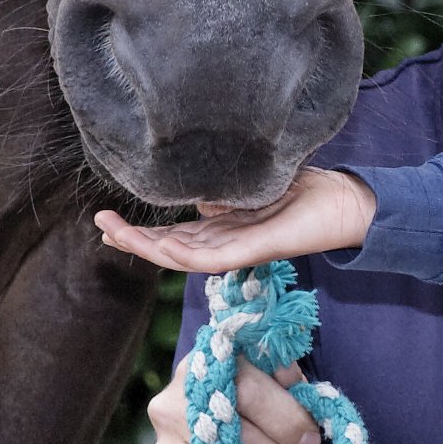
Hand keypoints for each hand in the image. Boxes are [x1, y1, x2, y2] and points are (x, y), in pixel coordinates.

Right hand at [93, 169, 378, 274]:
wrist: (344, 201)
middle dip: (132, 240)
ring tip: (113, 233)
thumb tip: (196, 192)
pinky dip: (182, 254)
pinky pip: (211, 258)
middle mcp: (225, 245)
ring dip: (145, 247)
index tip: (108, 220)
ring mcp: (237, 251)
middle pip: (168, 249)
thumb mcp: (250, 185)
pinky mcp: (253, 252)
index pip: (173, 236)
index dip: (139, 231)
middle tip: (99, 227)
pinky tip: (158, 247)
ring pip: (180, 257)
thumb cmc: (304, 190)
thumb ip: (222, 191)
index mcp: (222, 230)